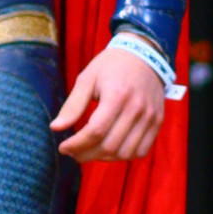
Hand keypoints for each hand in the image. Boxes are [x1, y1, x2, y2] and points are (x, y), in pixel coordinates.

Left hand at [50, 44, 165, 161]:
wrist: (144, 55)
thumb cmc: (111, 66)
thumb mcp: (87, 79)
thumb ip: (72, 105)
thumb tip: (55, 128)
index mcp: (117, 96)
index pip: (95, 132)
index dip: (77, 145)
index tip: (63, 148)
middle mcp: (136, 108)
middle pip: (109, 146)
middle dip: (86, 155)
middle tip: (73, 153)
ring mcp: (150, 117)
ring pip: (125, 153)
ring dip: (103, 158)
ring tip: (89, 152)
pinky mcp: (157, 122)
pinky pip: (141, 150)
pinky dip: (123, 156)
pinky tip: (109, 149)